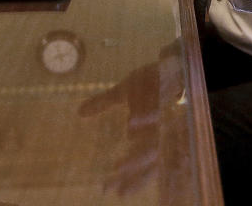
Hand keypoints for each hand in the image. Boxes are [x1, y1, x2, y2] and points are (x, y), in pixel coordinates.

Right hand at [78, 42, 186, 195]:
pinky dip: (144, 119)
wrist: (171, 59)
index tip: (110, 192)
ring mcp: (162, 115)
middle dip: (129, 177)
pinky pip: (155, 111)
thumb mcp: (123, 91)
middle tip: (109, 187)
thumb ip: (103, 103)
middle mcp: (158, 129)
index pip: (142, 163)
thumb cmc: (149, 79)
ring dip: (136, 157)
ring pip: (151, 142)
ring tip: (118, 168)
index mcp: (150, 131)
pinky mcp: (163, 96)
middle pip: (146, 161)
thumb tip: (80, 112)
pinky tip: (130, 124)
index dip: (130, 179)